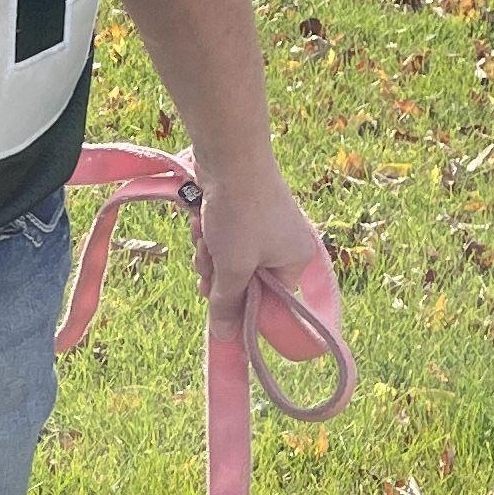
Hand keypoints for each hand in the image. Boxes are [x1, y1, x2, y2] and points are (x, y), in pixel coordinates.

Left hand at [192, 157, 329, 344]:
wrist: (228, 155)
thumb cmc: (240, 213)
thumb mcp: (233, 267)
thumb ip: (227, 304)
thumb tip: (225, 339)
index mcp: (295, 260)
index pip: (272, 302)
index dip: (243, 308)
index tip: (219, 309)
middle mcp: (284, 243)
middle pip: (244, 282)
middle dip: (218, 275)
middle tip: (206, 266)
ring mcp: (262, 226)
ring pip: (227, 259)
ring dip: (208, 253)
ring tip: (203, 235)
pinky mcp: (241, 211)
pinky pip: (221, 237)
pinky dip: (207, 233)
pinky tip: (199, 220)